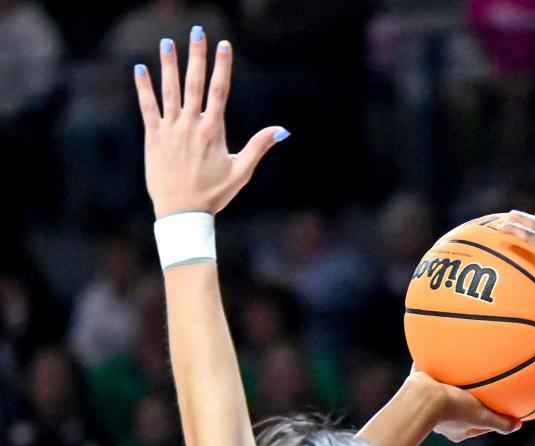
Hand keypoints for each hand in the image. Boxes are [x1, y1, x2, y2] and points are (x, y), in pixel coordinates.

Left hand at [134, 30, 286, 218]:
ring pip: (169, 90)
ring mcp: (170, 129)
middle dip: (197, 55)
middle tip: (198, 30)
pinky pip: (147, 107)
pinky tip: (140, 68)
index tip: (224, 44)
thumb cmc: (213, 195)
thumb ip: (259, 147)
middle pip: (195, 82)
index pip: (220, 90)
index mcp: (213, 131)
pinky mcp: (153, 137)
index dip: (222, 66)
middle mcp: (191, 125)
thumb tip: (281, 130)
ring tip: (167, 42)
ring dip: (168, 64)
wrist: (182, 213)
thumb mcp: (241, 172)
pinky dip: (143, 87)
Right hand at [404, 369, 519, 441]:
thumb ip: (500, 423)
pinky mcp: (421, 383)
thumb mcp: (482, 417)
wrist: (421, 397)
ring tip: (465, 366)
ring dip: (455, 380)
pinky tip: (448, 350)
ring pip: (447, 388)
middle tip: (483, 388)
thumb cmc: (452, 409)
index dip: (490, 417)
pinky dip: (440, 363)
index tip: (500, 409)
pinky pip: (434, 370)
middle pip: (462, 406)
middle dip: (471, 398)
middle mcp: (443, 417)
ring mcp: (430, 400)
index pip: (478, 424)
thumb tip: (519, 425)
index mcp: (457, 428)